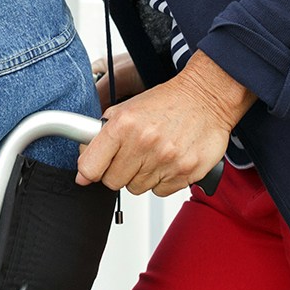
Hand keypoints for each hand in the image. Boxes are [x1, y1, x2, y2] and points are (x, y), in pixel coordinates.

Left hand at [77, 49, 252, 196]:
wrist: (206, 98)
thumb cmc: (166, 103)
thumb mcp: (125, 109)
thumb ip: (101, 135)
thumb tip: (83, 164)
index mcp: (123, 125)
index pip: (90, 166)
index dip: (87, 172)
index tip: (90, 172)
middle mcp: (143, 143)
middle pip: (112, 182)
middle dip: (117, 172)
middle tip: (129, 157)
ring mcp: (165, 160)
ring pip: (136, 188)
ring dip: (141, 176)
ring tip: (152, 155)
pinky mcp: (185, 172)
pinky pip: (160, 192)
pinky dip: (161, 181)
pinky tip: (167, 162)